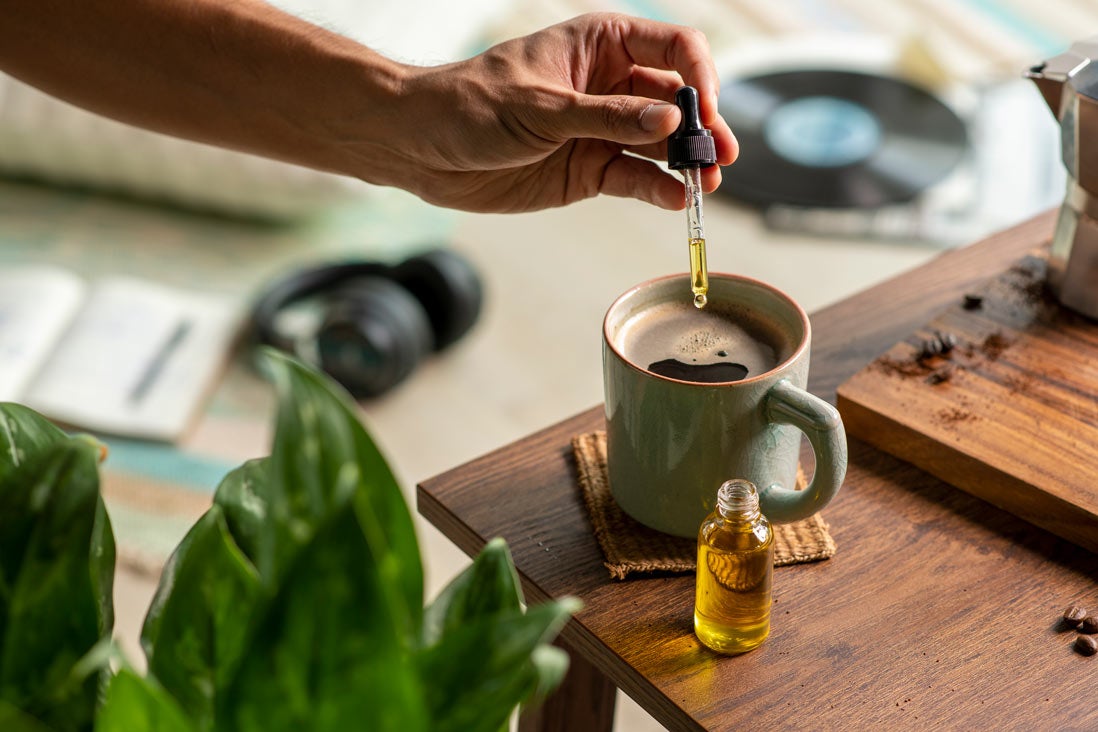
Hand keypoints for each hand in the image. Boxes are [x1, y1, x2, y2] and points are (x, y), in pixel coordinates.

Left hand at [361, 13, 737, 212]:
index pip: (674, 49)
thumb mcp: (541, 108)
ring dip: (686, 165)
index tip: (706, 112)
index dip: (700, 78)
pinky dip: (656, 190)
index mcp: (602, 45)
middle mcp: (611, 86)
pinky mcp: (589, 171)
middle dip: (703, 128)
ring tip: (705, 187)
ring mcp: (603, 131)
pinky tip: (673, 200)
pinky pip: (634, 179)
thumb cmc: (470, 105)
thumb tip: (669, 120)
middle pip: (678, 101)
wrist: (421, 147)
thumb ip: (608, 117)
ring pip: (661, 145)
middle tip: (720, 158)